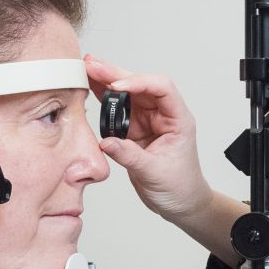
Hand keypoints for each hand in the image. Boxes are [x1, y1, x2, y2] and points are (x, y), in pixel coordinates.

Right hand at [84, 57, 210, 221]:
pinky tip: (89, 86)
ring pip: (126, 94)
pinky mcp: (134, 130)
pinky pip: (117, 109)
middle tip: (93, 65)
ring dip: (107, 81)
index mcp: (178, 119)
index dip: (139, 82)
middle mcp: (162, 115)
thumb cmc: (180, 187)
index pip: (162, 88)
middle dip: (116, 74)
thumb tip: (107, 142)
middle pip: (140, 86)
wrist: (180, 203)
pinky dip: (103, 98)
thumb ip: (130, 156)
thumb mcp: (155, 173)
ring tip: (87, 68)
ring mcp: (147, 121)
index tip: (117, 88)